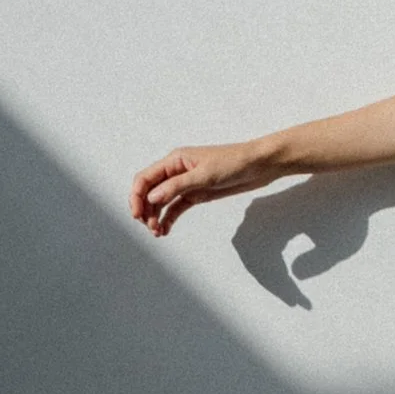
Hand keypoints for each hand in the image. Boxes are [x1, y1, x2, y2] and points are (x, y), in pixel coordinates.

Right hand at [131, 139, 281, 236]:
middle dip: (145, 210)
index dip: (136, 196)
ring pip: (161, 202)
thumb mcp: (204, 175)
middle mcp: (176, 171)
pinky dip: (168, 219)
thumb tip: (152, 197)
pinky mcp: (196, 194)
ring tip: (158, 232)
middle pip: (149, 192)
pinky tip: (165, 231)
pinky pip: (176, 208)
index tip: (138, 215)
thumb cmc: (233, 162)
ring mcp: (185, 184)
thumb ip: (177, 186)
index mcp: (174, 160)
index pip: (145, 178)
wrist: (258, 166)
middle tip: (150, 227)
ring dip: (155, 217)